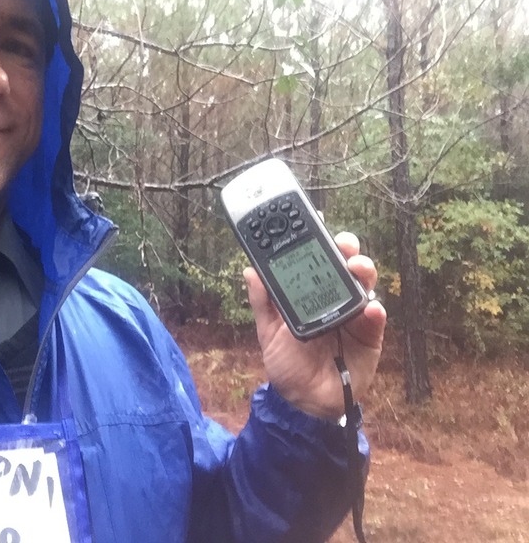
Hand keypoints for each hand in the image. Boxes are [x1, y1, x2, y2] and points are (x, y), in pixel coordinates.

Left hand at [244, 232, 386, 419]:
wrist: (304, 401)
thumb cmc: (288, 363)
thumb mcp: (269, 331)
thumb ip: (262, 302)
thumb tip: (250, 271)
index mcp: (311, 294)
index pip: (318, 260)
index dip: (319, 241)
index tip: (313, 224)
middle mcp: (335, 299)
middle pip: (346, 265)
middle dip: (346, 249)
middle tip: (341, 244)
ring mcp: (355, 316)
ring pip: (365, 284)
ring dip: (363, 271)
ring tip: (356, 269)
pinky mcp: (370, 336)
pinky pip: (376, 319)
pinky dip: (374, 311)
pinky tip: (369, 308)